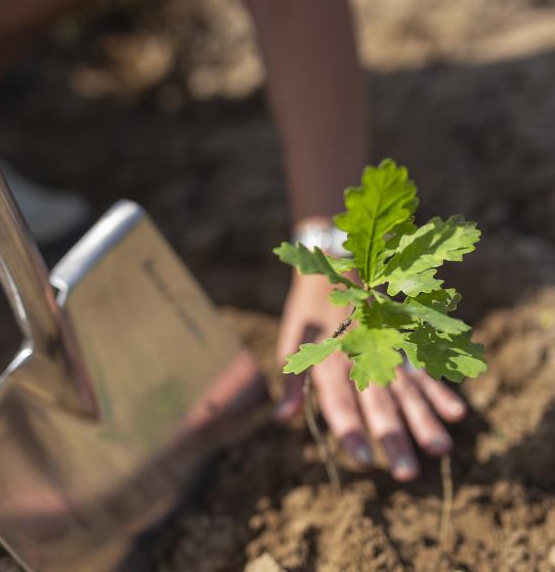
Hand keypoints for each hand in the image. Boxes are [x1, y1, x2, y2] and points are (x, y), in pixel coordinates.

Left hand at [276, 271, 466, 481]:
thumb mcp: (292, 342)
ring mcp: (385, 346)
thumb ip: (292, 384)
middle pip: (378, 400)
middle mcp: (360, 355)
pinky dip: (439, 388)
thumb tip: (281, 420)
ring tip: (440, 448)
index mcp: (328, 359)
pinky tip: (455, 412)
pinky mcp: (402, 338)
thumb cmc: (309, 311)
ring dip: (424, 418)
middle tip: (406, 473)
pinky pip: (423, 365)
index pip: (339, 400)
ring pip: (406, 387)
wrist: (334, 264)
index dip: (350, 429)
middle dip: (393, 436)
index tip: (363, 459)